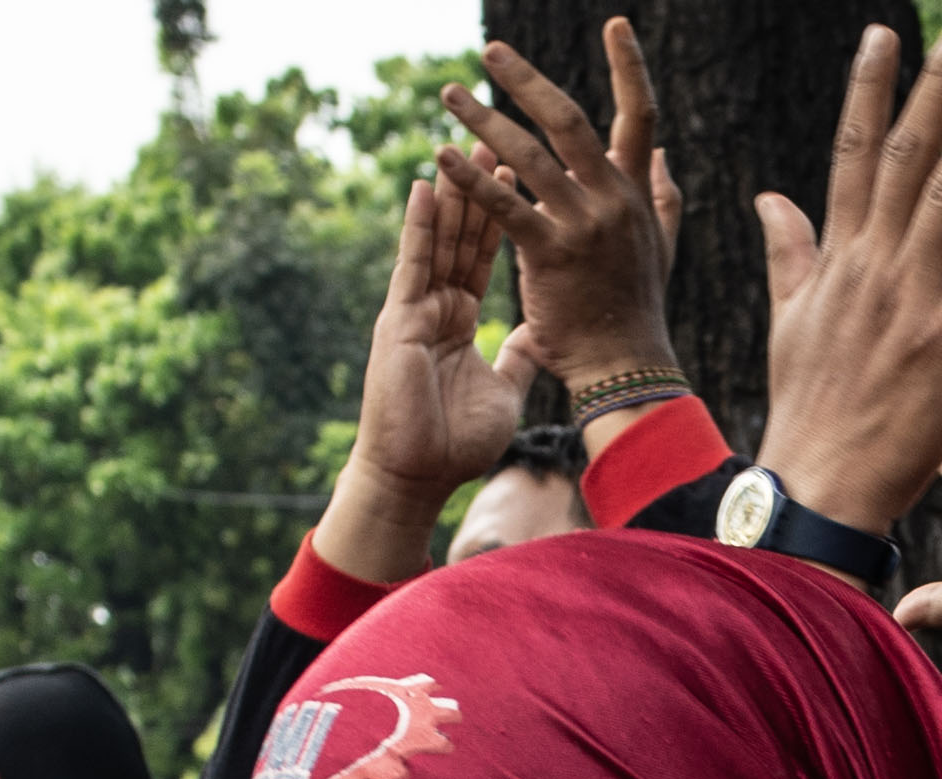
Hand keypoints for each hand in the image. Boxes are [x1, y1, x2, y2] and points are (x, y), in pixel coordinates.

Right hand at [317, 178, 533, 582]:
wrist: (416, 479)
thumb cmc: (454, 446)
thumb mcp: (504, 392)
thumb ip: (518, 358)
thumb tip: (541, 336)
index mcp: (460, 322)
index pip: (484, 256)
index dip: (502, 215)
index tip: (520, 175)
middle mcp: (436, 308)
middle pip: (461, 237)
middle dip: (480, 189)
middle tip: (497, 138)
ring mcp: (415, 311)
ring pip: (438, 240)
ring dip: (455, 193)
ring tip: (468, 145)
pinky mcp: (400, 321)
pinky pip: (413, 265)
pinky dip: (420, 226)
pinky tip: (427, 185)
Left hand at [434, 23, 679, 397]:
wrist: (626, 367)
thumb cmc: (636, 313)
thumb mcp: (660, 247)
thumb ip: (662, 197)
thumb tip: (661, 154)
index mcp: (635, 191)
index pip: (640, 115)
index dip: (630, 67)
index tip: (617, 24)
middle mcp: (612, 198)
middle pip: (569, 119)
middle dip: (527, 81)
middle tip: (490, 51)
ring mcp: (583, 224)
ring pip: (528, 155)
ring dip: (483, 120)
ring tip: (448, 96)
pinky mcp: (551, 254)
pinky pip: (504, 207)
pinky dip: (470, 180)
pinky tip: (440, 159)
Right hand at [754, 16, 941, 540]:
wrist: (816, 489)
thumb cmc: (806, 415)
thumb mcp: (791, 324)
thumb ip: (790, 255)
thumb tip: (771, 198)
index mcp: (838, 260)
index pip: (854, 157)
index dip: (869, 94)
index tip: (883, 38)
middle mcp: (873, 265)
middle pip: (909, 155)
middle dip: (939, 86)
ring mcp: (911, 298)